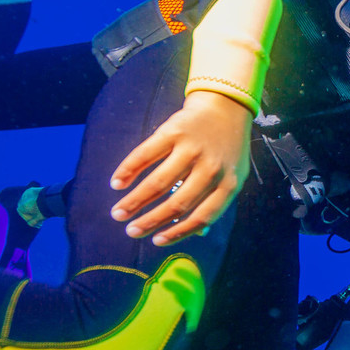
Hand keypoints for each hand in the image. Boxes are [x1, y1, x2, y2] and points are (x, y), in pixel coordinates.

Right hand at [109, 90, 252, 245]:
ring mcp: (192, 149)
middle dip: (150, 221)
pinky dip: (128, 170)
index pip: (202, 216)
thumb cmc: (226, 149)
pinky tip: (117, 183)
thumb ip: (216, 201)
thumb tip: (199, 233)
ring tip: (118, 213)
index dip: (178, 233)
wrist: (225, 107)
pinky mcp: (174, 131)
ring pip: (159, 182)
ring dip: (134, 201)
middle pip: (177, 203)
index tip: (156, 241)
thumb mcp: (232, 176)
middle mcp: (212, 168)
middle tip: (131, 231)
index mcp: (229, 184)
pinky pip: (146, 154)